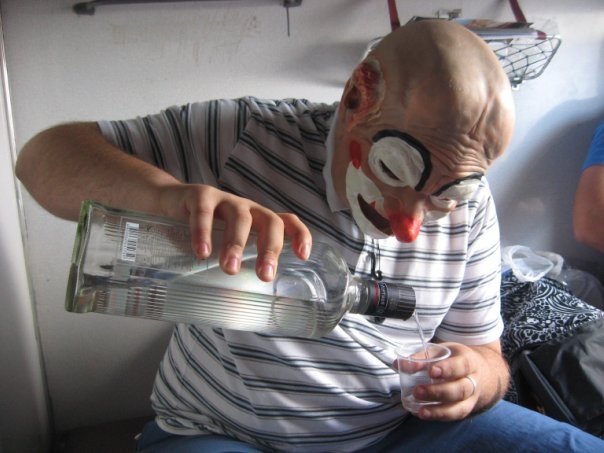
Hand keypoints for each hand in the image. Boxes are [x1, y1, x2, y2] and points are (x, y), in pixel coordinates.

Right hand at [157, 183, 311, 281]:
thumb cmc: (202, 230)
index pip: (287, 221)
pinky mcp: (199, 196)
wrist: (167, 202)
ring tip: (230, 268)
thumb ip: (232, 266)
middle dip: (270, 249)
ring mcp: (224, 200)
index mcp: (257, 221)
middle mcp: (246, 209)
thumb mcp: (222, 246)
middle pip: (270, 222)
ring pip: (240, 218)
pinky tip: (202, 253)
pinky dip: (203, 232)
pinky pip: (204, 213)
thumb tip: (234, 309)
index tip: (303, 256)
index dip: (300, 235)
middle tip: (265, 276)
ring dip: (237, 244)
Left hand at [405, 341, 504, 420]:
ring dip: (438, 410)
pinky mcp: (465, 409)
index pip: (461, 365)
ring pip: (460, 407)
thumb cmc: (453, 359)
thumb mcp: (441, 351)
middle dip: (438, 392)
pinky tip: (423, 414)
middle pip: (460, 389)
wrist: (478, 371)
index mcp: (468, 361)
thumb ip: (421, 357)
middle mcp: (473, 381)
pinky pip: (455, 416)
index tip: (431, 371)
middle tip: (417, 391)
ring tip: (420, 411)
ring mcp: (471, 398)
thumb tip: (398, 363)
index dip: (447, 369)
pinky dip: (438, 416)